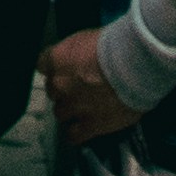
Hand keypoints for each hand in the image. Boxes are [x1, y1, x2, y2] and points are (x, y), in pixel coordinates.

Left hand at [42, 28, 140, 152]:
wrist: (133, 66)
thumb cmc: (113, 45)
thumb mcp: (85, 39)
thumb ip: (73, 54)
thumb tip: (75, 62)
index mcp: (56, 59)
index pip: (42, 65)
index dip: (54, 69)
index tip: (64, 70)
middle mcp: (59, 85)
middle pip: (52, 91)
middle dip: (63, 90)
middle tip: (79, 89)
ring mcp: (73, 106)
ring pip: (60, 114)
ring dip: (70, 111)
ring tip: (84, 109)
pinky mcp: (90, 126)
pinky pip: (73, 136)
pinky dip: (75, 133)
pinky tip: (82, 129)